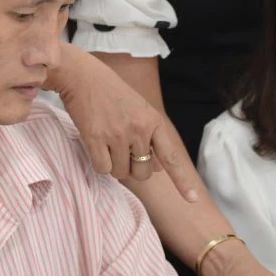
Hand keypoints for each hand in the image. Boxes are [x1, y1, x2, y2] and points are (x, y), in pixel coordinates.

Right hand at [52, 46, 202, 202]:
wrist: (82, 76)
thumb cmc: (112, 93)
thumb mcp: (140, 110)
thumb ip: (151, 137)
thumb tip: (158, 168)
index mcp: (153, 122)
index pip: (171, 157)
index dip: (182, 180)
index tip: (193, 198)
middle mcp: (138, 130)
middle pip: (142, 172)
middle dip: (133, 169)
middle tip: (123, 151)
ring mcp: (117, 135)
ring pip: (121, 172)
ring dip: (114, 165)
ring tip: (107, 142)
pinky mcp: (96, 139)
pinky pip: (103, 169)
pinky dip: (100, 163)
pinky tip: (96, 145)